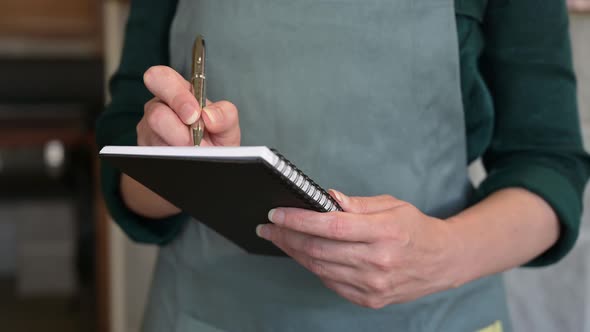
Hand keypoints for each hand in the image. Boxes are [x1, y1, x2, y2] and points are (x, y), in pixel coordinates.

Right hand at [120, 65, 240, 218]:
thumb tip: (209, 116)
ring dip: (178, 148)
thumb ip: (226, 115)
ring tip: (194, 152)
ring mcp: (149, 133)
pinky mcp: (145, 154)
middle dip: (177, 128)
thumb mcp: (228, 127)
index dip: (176, 96)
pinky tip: (185, 163)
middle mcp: (158, 109)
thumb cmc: (216, 140)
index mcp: (178, 93)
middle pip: (155, 112)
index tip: (194, 115)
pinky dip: (173, 161)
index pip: (161, 78)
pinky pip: (153, 158)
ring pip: (155, 139)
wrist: (208, 166)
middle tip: (193, 139)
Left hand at [256, 190, 461, 308]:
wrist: (442, 262)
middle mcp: (378, 262)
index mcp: (385, 232)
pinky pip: (330, 282)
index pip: (331, 226)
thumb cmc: (415, 229)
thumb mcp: (393, 205)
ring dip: (293, 252)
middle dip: (287, 236)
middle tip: (267, 226)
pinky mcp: (369, 299)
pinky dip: (312, 267)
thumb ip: (358, 204)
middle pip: (319, 249)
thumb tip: (326, 198)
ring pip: (320, 268)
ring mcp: (373, 285)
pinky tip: (302, 254)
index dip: (299, 219)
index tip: (276, 213)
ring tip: (279, 238)